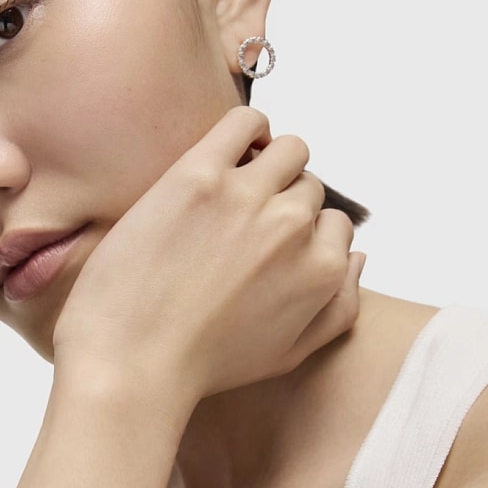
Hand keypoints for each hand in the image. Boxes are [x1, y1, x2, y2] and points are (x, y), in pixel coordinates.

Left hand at [53, 106, 362, 414]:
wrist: (130, 362)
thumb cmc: (203, 365)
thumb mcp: (289, 354)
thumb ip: (338, 308)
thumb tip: (357, 257)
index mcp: (322, 269)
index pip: (334, 225)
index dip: (302, 234)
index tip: (268, 246)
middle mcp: (294, 227)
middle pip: (308, 188)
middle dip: (282, 203)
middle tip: (240, 225)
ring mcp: (246, 196)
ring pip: (288, 150)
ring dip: (269, 164)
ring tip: (234, 189)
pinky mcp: (198, 175)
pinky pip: (244, 122)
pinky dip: (247, 128)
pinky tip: (227, 154)